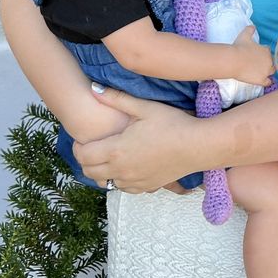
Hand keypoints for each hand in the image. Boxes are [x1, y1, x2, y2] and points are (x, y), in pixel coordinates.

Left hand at [74, 85, 201, 191]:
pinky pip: (123, 188)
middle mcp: (122, 170)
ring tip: (111, 155)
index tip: (84, 138)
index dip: (78, 146)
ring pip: (105, 182)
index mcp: (117, 150)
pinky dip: (119, 179)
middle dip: (86, 160)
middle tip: (94, 146)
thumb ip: (116, 99)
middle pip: (89, 172)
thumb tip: (93, 88)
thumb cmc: (173, 124)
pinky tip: (127, 166)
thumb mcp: (145, 107)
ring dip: (102, 171)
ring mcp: (134, 181)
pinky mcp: (146, 186)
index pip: (83, 155)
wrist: (198, 146)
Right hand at [231, 26, 274, 85]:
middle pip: (271, 62)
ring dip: (268, 72)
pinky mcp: (262, 80)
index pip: (268, 52)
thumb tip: (252, 26)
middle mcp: (269, 61)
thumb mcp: (244, 35)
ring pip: (272, 72)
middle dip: (266, 63)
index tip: (256, 55)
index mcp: (266, 50)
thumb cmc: (239, 47)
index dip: (263, 54)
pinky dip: (267, 82)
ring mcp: (266, 71)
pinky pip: (268, 82)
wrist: (233, 60)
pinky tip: (263, 81)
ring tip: (260, 72)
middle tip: (257, 64)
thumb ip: (250, 30)